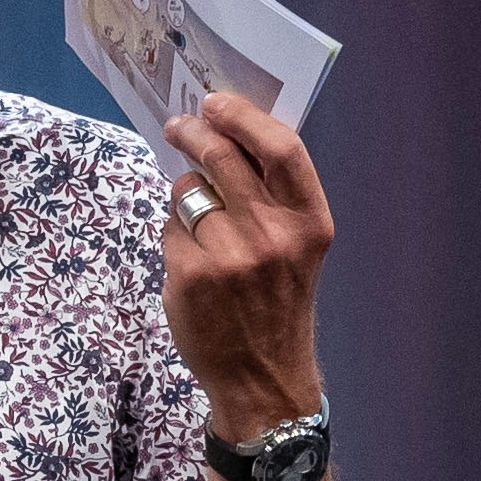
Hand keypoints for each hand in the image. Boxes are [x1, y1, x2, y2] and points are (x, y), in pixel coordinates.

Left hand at [158, 92, 336, 432]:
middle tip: (179, 126)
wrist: (263, 376)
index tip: (217, 103)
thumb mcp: (298, 248)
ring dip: (184, 196)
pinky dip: (174, 236)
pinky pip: (170, 231)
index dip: (245, 117)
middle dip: (194, 132)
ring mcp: (230, 255)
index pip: (281, 147)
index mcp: (310, 221)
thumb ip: (273, 198)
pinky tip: (190, 262)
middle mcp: (274, 234)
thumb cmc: (277, 304)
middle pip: (223, 157)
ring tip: (196, 220)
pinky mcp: (192, 275)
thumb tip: (227, 138)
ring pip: (188, 192)